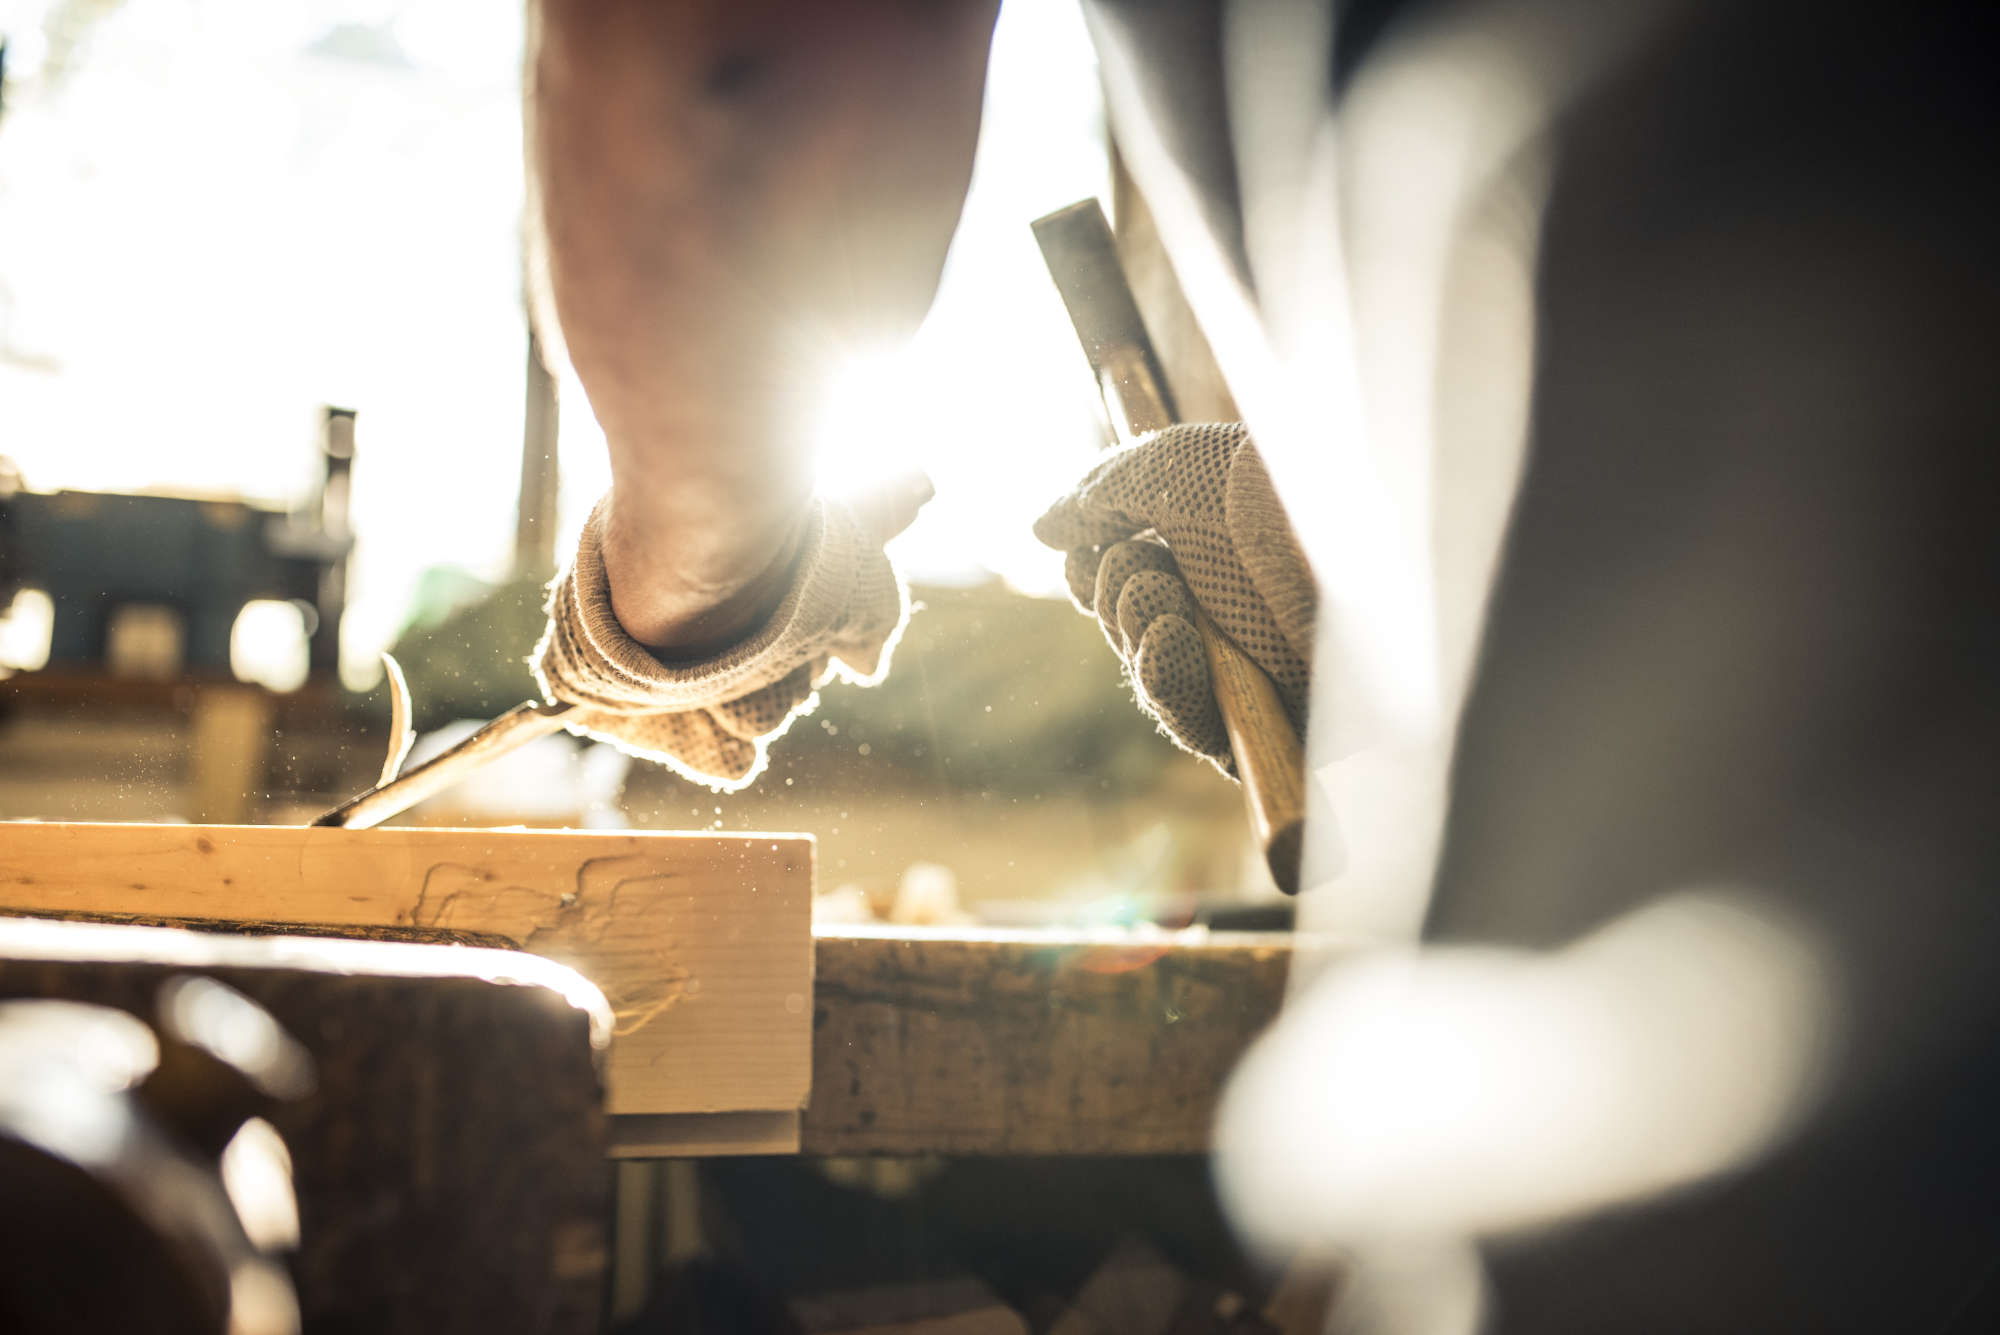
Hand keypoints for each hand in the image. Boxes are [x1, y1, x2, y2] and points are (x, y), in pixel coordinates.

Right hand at [1034, 423, 1313, 770]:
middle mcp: (1239, 607)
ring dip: (1133, 633)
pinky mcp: (1283, 724)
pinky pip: (1198, 728)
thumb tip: (1039, 527)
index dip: (1093, 571)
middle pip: (1132, 630)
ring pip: (1155, 678)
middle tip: (1143, 568)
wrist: (1371, 547)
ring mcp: (1261, 666)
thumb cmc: (1290, 491)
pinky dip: (1165, 683)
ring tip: (1159, 600)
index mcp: (1221, 546)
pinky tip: (1169, 638)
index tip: (1091, 544)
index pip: (1128, 579)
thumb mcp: (1182, 470)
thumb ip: (1105, 493)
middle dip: (1112, 595)